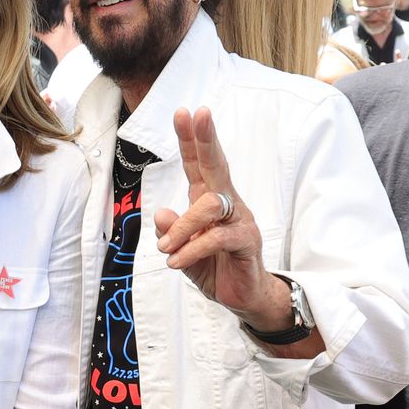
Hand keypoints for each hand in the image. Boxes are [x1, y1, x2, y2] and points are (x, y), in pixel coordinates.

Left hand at [154, 108, 286, 328]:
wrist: (243, 296)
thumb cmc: (214, 266)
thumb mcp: (182, 249)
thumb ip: (172, 233)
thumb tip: (162, 214)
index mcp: (209, 199)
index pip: (198, 164)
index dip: (191, 139)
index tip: (184, 112)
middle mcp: (227, 203)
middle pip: (217, 165)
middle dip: (206, 139)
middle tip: (199, 113)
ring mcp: (239, 219)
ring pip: (209, 205)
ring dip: (182, 227)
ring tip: (165, 248)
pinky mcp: (246, 241)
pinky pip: (216, 237)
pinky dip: (191, 250)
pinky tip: (175, 262)